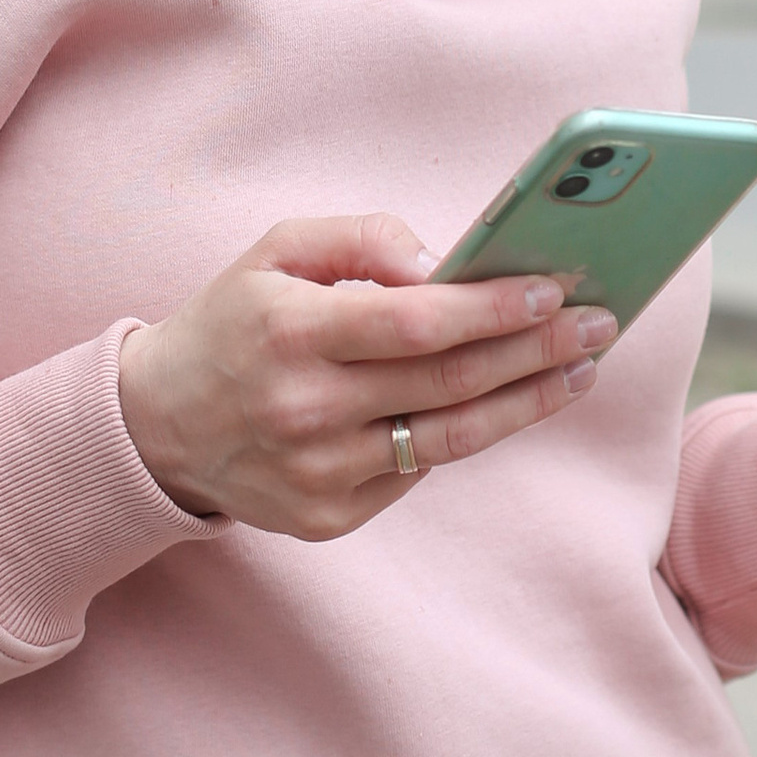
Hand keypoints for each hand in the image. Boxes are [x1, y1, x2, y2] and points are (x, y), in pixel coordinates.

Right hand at [117, 211, 617, 536]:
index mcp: (289, 333)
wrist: (158, 426)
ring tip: (579, 370)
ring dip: (528, 402)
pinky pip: (418, 471)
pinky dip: (467, 433)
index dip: (491, 310)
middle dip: (536, 351)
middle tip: (599, 326)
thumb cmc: (233, 323)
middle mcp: (304, 409)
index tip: (553, 290)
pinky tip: (506, 402)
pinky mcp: (328, 517)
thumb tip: (443, 266)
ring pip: (451, 439)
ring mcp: (318, 473)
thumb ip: (360, 240)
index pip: (414, 323)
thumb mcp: (275, 252)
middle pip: (449, 383)